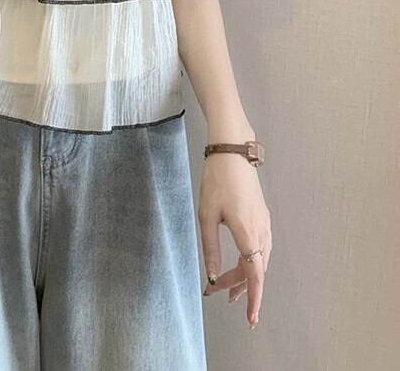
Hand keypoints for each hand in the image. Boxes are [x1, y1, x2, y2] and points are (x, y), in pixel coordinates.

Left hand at [198, 152, 271, 328]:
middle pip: (255, 270)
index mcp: (247, 231)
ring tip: (229, 289)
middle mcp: (261, 230)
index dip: (253, 298)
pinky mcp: (262, 217)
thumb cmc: (217, 180)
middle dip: (239, 287)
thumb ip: (210, 248)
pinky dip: (252, 262)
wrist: (233, 153)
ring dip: (246, 276)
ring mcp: (265, 224)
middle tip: (218, 297)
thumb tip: (212, 277)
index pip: (254, 274)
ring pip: (260, 260)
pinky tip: (242, 265)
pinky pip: (261, 248)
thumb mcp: (206, 215)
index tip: (251, 318)